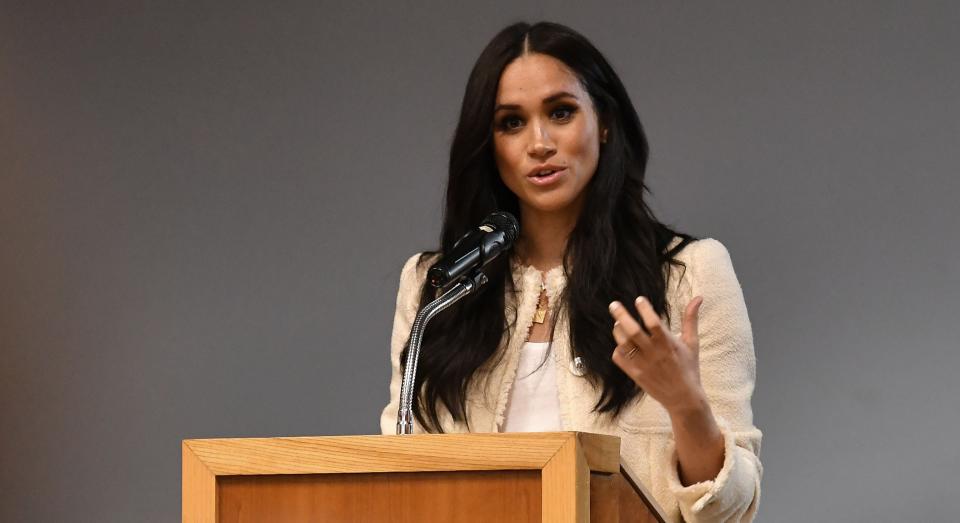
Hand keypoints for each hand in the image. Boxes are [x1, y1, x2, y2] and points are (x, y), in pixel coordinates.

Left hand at [608, 296, 705, 414]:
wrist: (683, 398)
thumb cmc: (688, 368)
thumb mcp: (692, 343)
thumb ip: (691, 319)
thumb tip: (698, 297)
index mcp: (668, 344)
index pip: (653, 323)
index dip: (644, 309)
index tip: (639, 299)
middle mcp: (654, 353)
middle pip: (633, 331)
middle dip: (621, 315)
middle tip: (613, 304)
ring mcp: (642, 365)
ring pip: (623, 343)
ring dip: (618, 330)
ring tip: (618, 323)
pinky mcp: (635, 374)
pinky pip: (619, 358)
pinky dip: (617, 348)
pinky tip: (621, 344)